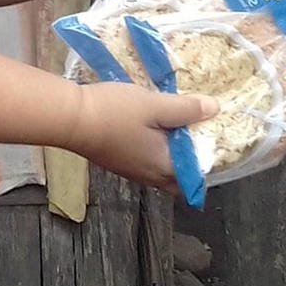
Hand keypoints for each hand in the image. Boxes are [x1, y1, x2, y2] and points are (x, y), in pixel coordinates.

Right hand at [67, 81, 217, 193]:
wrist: (71, 119)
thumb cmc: (116, 113)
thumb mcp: (156, 105)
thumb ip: (187, 109)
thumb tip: (214, 109)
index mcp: (164, 167)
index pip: (195, 179)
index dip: (206, 164)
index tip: (211, 141)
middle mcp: (149, 176)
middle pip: (177, 180)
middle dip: (188, 164)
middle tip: (193, 137)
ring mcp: (131, 171)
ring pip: (159, 172)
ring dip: (169, 156)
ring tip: (174, 129)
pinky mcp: (116, 162)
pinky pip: (144, 163)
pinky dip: (153, 152)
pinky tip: (149, 129)